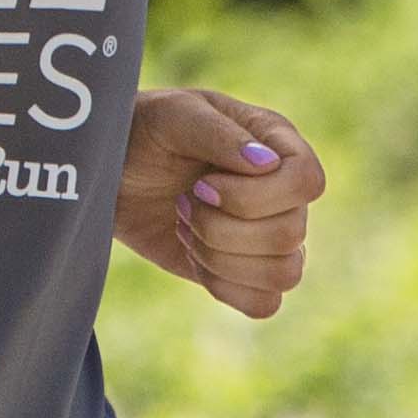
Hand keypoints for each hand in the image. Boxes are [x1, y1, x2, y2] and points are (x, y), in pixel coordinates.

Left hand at [116, 85, 321, 319]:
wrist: (111, 172)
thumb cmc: (143, 131)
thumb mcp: (172, 115)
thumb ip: (218, 133)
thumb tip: (266, 163)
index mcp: (277, 143)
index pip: (306, 181)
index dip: (255, 195)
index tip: (204, 184)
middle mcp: (282, 191)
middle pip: (291, 233)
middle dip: (221, 227)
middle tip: (183, 202)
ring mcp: (268, 233)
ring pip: (285, 273)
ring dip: (221, 258)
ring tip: (186, 228)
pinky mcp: (245, 271)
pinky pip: (265, 303)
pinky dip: (224, 287)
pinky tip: (194, 258)